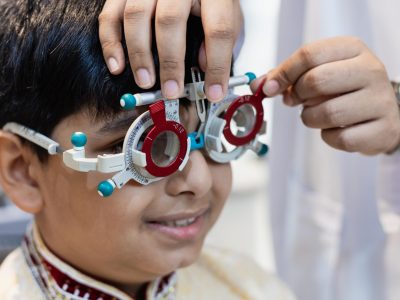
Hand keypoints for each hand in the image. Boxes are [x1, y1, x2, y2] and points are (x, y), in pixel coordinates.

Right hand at [99, 0, 241, 101]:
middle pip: (170, 21)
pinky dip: (111, 44)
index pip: (218, 29)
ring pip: (136, 16)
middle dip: (171, 62)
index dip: (217, 65)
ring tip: (145, 81)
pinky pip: (110, 15)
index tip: (213, 92)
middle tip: (172, 90)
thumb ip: (223, 38)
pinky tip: (117, 67)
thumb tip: (204, 66)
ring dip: (139, 55)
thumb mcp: (226, 14)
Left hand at [252, 36, 399, 154]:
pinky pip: (341, 138)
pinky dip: (329, 137)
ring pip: (327, 113)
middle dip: (297, 96)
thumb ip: (286, 76)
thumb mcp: (319, 71)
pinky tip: (336, 129)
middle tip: (297, 101)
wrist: (380, 111)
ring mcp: (380, 100)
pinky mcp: (383, 129)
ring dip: (311, 118)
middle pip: (316, 81)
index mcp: (352, 49)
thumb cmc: (343, 89)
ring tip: (317, 114)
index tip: (270, 88)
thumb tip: (259, 85)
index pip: (309, 54)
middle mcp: (370, 70)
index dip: (283, 73)